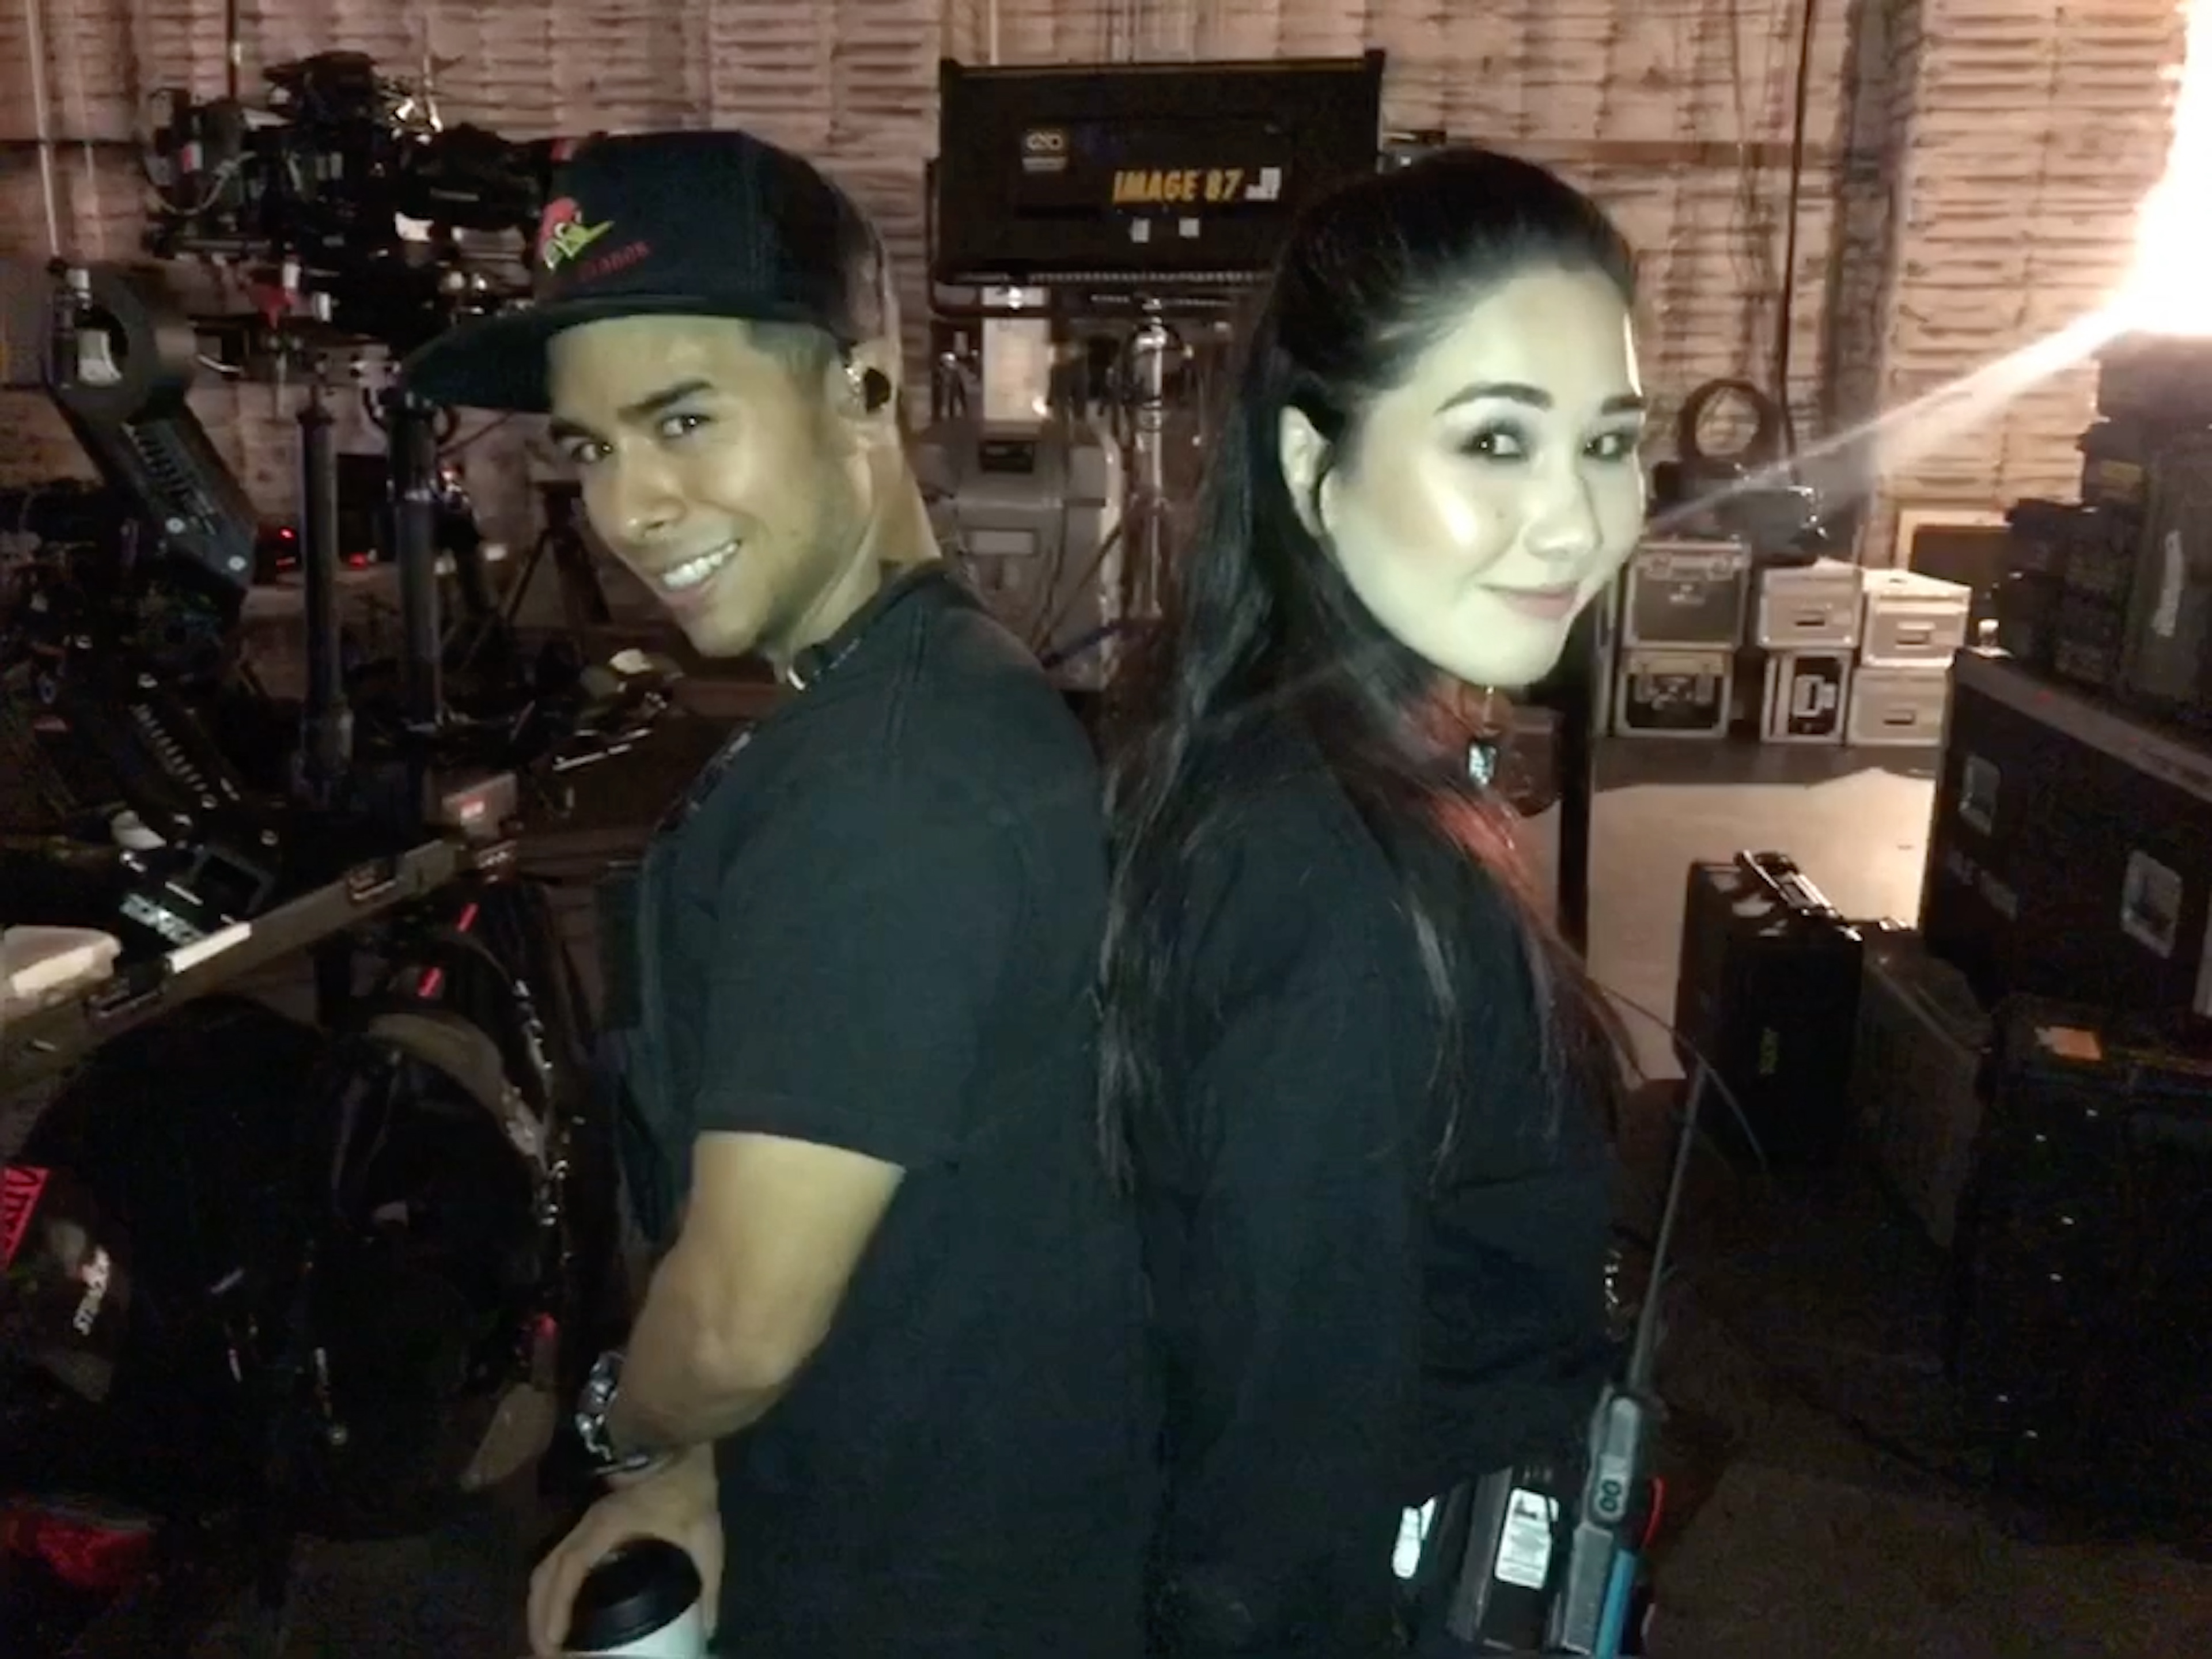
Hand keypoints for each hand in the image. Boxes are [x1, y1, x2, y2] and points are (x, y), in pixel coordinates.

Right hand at [527, 1445, 720, 1656]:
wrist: (677, 1443)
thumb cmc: (688, 1486)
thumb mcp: (704, 1534)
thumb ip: (708, 1582)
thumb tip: (707, 1628)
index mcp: (607, 1527)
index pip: (570, 1569)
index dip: (557, 1607)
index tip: (556, 1643)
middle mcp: (585, 1526)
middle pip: (545, 1574)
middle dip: (539, 1617)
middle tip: (547, 1654)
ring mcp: (582, 1523)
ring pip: (546, 1567)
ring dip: (540, 1605)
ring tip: (549, 1641)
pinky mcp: (587, 1524)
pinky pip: (557, 1560)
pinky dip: (550, 1589)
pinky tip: (560, 1611)